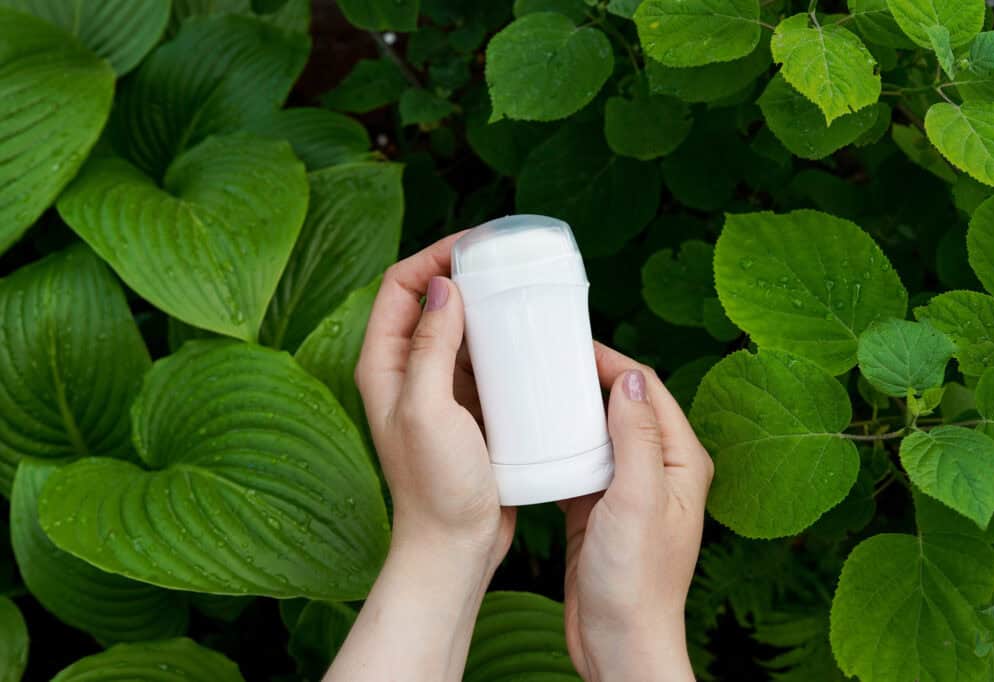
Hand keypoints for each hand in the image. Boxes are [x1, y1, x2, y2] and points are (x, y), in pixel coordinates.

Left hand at [327, 234, 513, 681]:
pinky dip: (505, 344)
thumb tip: (445, 287)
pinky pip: (485, 361)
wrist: (455, 546)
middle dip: (467, 274)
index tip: (477, 245)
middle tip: (509, 261)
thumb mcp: (428, 412)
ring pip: (462, 329)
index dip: (434, 256)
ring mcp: (439, 390)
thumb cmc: (435, 488)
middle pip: (432, 301)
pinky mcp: (469, 408)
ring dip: (489, 308)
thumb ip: (430, 348)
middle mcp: (407, 371)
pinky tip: (533, 341)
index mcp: (384, 365)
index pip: (400, 286)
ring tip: (526, 292)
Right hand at [562, 343, 713, 681]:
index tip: (573, 345)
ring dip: (572, 412)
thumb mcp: (638, 500)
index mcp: (683, 462)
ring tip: (536, 390)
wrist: (618, 642)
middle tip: (548, 361)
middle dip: (589, 380)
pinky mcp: (601, 509)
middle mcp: (661, 471)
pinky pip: (581, 463)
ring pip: (599, 433)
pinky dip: (560, 446)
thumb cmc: (636, 582)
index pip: (649, 391)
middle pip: (624, 407)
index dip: (613, 363)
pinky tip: (535, 439)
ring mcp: (630, 490)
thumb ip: (637, 438)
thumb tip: (630, 380)